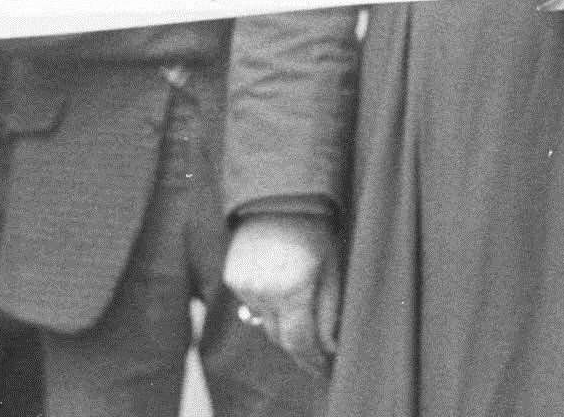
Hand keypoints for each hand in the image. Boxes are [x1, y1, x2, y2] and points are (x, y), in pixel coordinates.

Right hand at [225, 213, 340, 377]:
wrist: (279, 195)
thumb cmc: (315, 227)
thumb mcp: (332, 266)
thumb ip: (329, 309)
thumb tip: (330, 346)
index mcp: (293, 289)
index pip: (300, 341)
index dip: (312, 359)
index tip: (324, 368)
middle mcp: (264, 292)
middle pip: (280, 336)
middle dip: (299, 344)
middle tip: (317, 350)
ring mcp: (244, 286)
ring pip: (265, 321)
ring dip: (283, 321)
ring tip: (301, 308)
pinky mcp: (232, 278)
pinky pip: (252, 303)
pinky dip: (267, 303)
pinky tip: (281, 286)